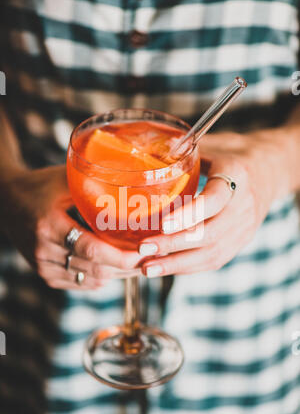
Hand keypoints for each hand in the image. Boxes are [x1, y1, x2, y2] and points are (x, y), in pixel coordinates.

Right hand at [0, 166, 140, 288]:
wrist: (7, 201)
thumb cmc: (41, 185)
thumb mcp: (66, 180)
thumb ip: (96, 186)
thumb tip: (136, 190)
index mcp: (49, 225)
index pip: (93, 250)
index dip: (122, 256)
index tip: (147, 251)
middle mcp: (43, 251)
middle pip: (96, 268)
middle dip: (128, 266)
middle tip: (153, 256)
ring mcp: (43, 266)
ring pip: (91, 279)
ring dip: (118, 273)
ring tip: (140, 261)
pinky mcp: (45, 275)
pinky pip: (81, 283)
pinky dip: (102, 277)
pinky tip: (116, 266)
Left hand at [138, 129, 287, 276]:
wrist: (269, 171)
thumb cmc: (232, 155)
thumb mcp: (213, 145)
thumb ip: (184, 152)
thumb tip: (142, 153)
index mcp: (237, 176)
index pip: (214, 200)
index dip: (189, 214)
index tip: (163, 224)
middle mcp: (244, 206)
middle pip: (209, 234)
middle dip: (173, 245)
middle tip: (143, 249)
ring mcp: (245, 228)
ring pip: (211, 253)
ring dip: (176, 264)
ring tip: (147, 268)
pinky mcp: (241, 242)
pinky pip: (215, 260)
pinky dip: (187, 267)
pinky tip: (164, 268)